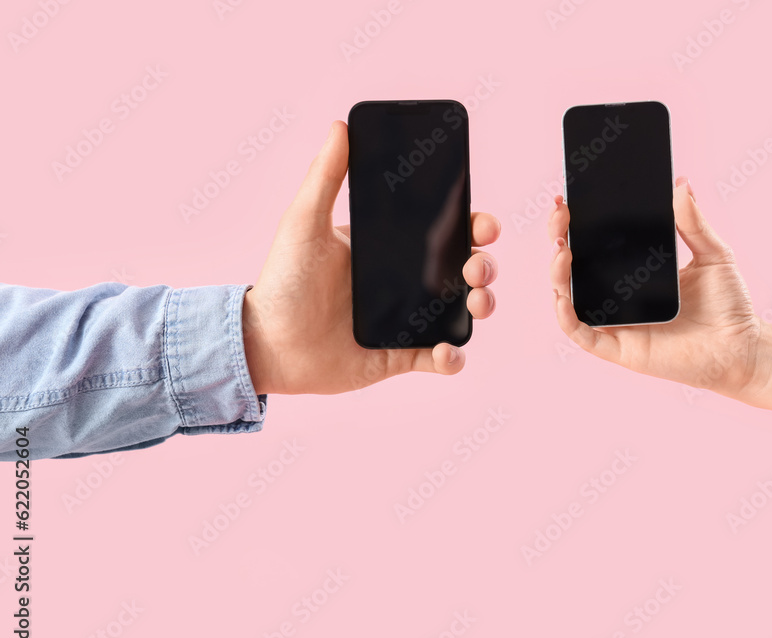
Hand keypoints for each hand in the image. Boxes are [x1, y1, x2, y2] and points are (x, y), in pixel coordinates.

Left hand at [242, 121, 499, 394]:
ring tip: (476, 303)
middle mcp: (406, 283)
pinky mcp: (401, 356)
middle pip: (466, 269)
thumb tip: (339, 126)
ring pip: (463, 311)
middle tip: (476, 266)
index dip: (474, 226)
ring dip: (483, 305)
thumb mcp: (304, 222)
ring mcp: (407, 320)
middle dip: (486, 265)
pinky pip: (440, 358)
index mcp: (391, 248)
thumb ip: (325, 176)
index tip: (484, 223)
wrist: (267, 343)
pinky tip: (446, 352)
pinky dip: (453, 358)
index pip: (446, 231)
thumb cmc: (282, 281)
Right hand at [549, 178, 760, 396]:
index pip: (594, 245)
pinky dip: (565, 315)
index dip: (574, 223)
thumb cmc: (728, 306)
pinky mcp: (619, 348)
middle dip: (558, 236)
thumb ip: (694, 222)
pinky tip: (562, 295)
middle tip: (560, 213)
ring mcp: (615, 322)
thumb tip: (682, 184)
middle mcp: (617, 296)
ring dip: (556, 272)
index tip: (567, 198)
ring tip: (561, 246)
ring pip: (567, 297)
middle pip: (572, 266)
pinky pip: (580, 333)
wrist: (743, 347)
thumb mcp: (712, 255)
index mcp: (633, 272)